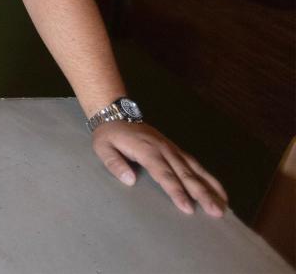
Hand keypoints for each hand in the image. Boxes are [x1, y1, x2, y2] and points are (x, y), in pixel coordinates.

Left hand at [92, 121, 227, 217]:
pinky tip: (220, 191)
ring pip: (195, 169)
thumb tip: (130, 181)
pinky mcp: (176, 150)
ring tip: (225, 205)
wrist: (116, 114)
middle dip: (202, 194)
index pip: (164, 174)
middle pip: (186, 174)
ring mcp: (172, 149)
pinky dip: (209, 178)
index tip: (187, 208)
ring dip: (211, 187)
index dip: (176, 191)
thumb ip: (114, 164)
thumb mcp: (102, 148)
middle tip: (215, 212)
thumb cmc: (109, 135)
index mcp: (147, 150)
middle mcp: (164, 149)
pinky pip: (195, 164)